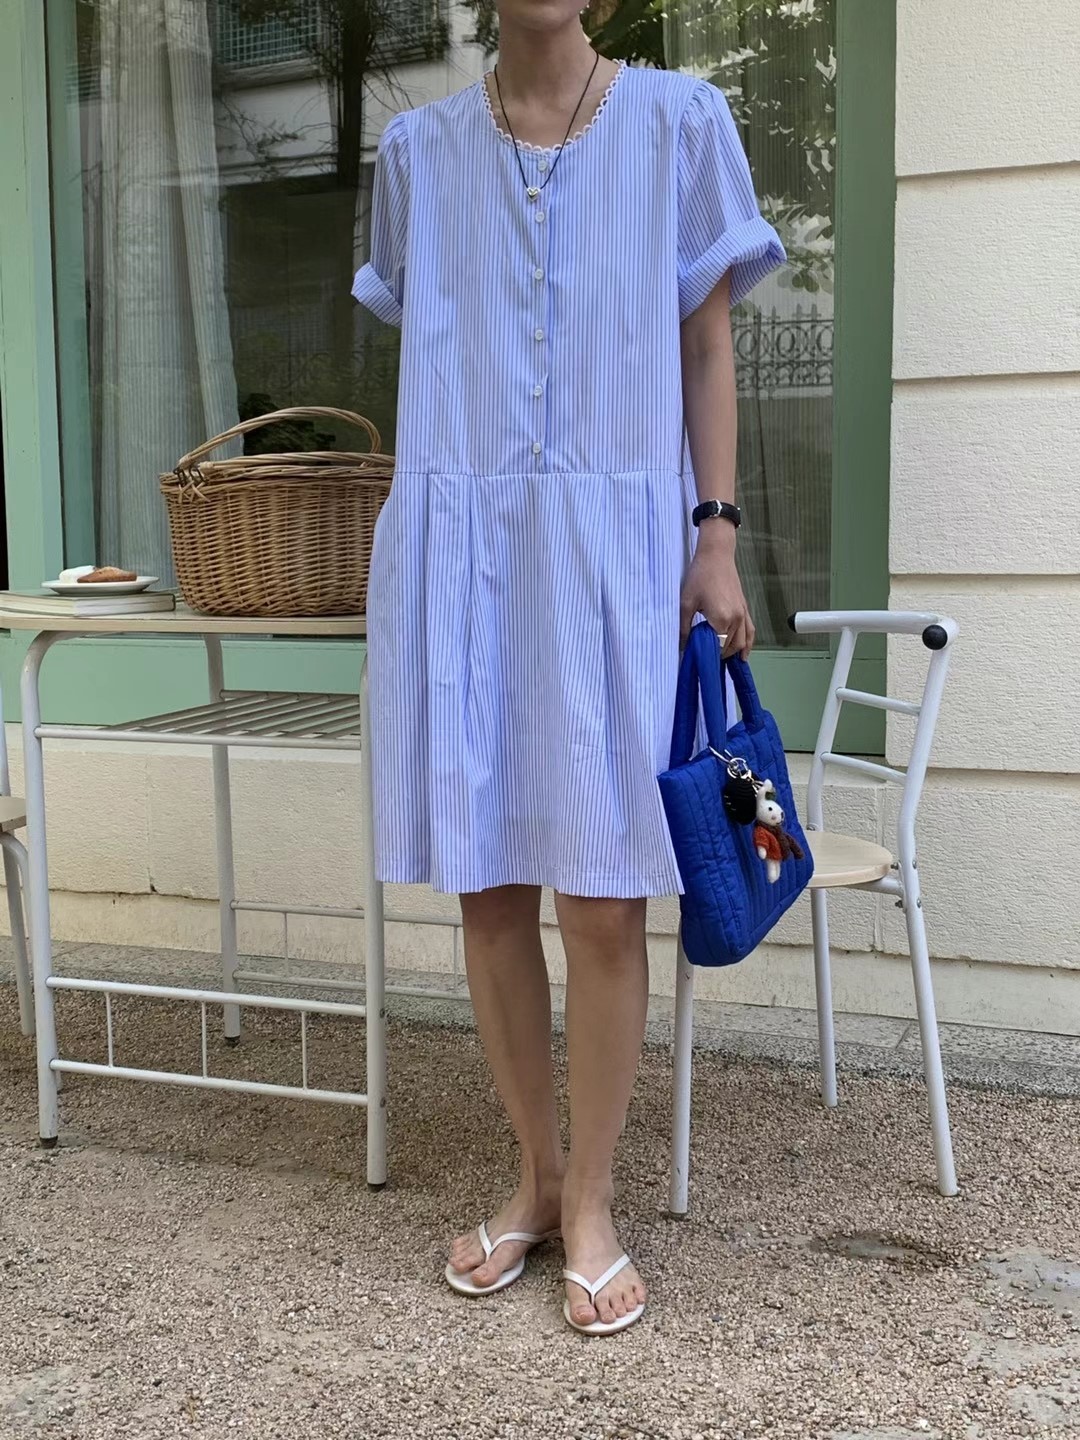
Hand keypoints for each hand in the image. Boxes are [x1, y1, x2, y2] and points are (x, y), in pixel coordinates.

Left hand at [680, 527, 754, 658]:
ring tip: (719, 660)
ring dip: (732, 652)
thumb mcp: (686, 603)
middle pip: (730, 647)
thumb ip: (684, 628)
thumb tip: (682, 647)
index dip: (708, 656)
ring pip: (742, 642)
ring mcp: (743, 613)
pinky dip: (747, 644)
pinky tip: (743, 655)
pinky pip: (750, 631)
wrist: (716, 555)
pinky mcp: (745, 608)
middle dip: (718, 655)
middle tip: (704, 658)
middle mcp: (736, 619)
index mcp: (722, 618)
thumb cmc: (700, 576)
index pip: (718, 648)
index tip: (698, 659)